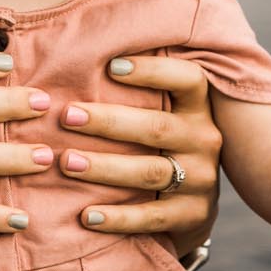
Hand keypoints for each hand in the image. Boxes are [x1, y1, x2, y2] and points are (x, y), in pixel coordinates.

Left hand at [56, 56, 223, 257]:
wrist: (194, 203)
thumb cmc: (161, 143)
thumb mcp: (165, 112)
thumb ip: (137, 91)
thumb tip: (81, 53)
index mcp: (198, 108)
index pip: (187, 80)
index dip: (153, 70)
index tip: (111, 65)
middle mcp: (204, 140)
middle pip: (156, 127)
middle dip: (108, 122)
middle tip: (67, 116)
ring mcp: (201, 180)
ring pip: (149, 172)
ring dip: (105, 167)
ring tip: (66, 162)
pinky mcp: (191, 215)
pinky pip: (151, 216)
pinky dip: (117, 217)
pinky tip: (85, 215)